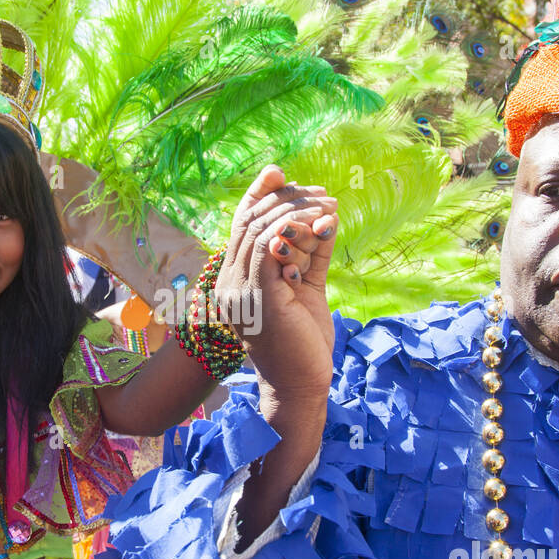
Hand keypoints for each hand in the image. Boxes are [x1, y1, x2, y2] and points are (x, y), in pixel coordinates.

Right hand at [216, 166, 337, 397]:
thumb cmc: (304, 340)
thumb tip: (325, 215)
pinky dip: (298, 229)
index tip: (280, 173)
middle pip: (250, 220)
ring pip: (261, 229)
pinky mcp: (258, 296)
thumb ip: (311, 252)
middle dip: (288, 199)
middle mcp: (229, 282)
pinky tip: (323, 226)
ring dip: (298, 211)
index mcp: (234, 279)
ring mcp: (239, 290)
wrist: (301, 385)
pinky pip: (271, 247)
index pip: (239, 224)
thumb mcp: (307, 286)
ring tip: (329, 208)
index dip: (257, 194)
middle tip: (323, 196)